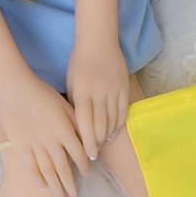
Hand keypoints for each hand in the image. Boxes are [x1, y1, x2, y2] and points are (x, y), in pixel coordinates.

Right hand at [0, 72, 91, 196]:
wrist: (17, 90)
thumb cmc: (44, 95)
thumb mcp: (66, 106)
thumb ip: (77, 124)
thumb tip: (87, 141)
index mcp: (64, 130)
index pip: (79, 154)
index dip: (84, 166)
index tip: (86, 174)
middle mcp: (51, 141)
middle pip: (63, 168)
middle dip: (70, 184)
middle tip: (74, 196)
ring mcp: (34, 145)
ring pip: (47, 171)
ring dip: (55, 185)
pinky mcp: (20, 146)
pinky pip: (30, 166)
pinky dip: (37, 178)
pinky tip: (42, 186)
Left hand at [65, 39, 129, 160]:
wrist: (98, 41)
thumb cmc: (79, 63)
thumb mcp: (71, 83)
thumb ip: (74, 104)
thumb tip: (76, 127)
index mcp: (82, 92)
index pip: (85, 123)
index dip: (86, 141)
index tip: (86, 155)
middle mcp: (99, 93)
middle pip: (100, 125)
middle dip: (97, 143)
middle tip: (94, 155)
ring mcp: (114, 90)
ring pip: (113, 120)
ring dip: (107, 135)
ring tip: (102, 144)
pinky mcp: (124, 87)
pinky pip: (123, 111)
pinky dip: (118, 124)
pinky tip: (113, 133)